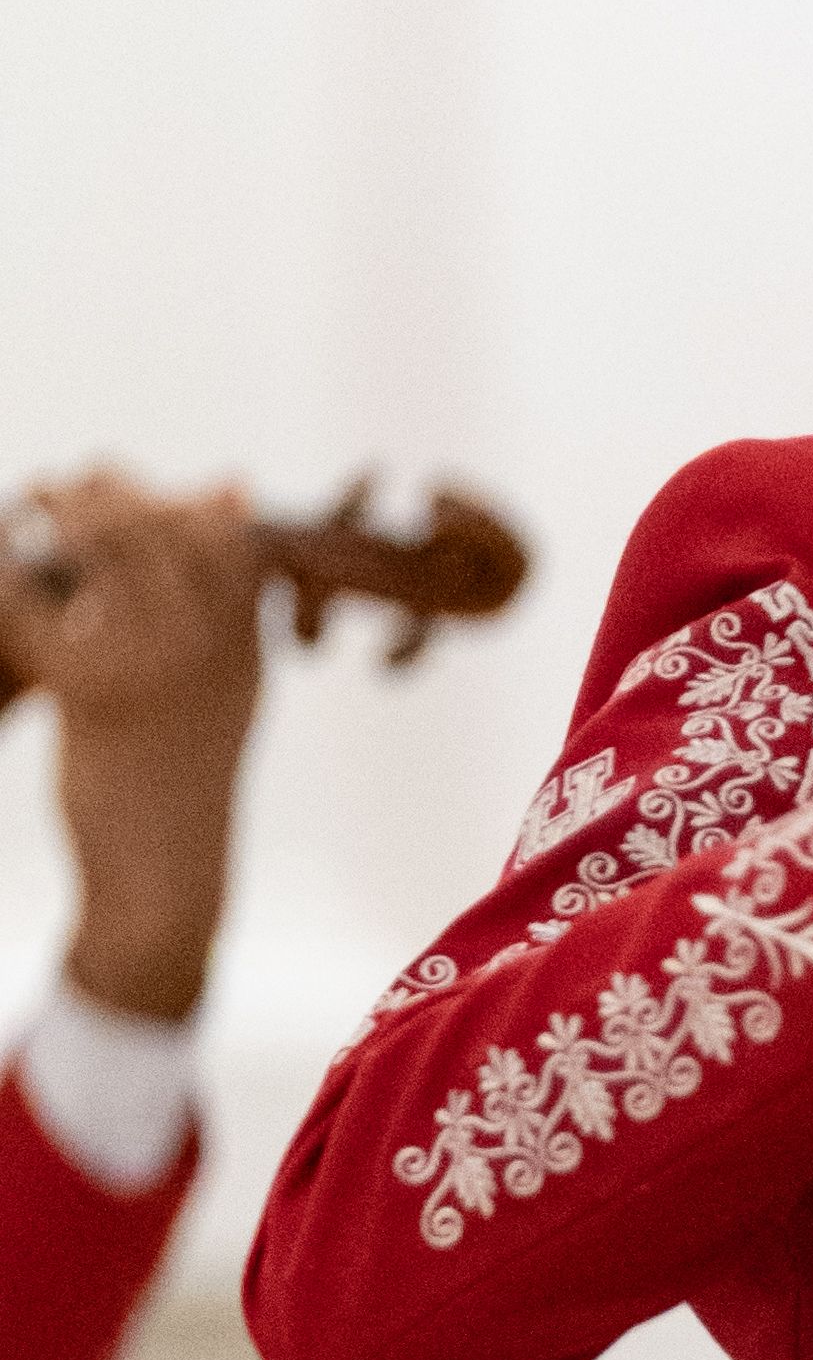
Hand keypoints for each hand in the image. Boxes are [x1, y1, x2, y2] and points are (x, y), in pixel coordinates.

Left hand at [0, 475, 264, 1025]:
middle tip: (58, 487)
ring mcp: (154, 672)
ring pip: (103, 555)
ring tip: (32, 504)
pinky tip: (8, 573)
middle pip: (156, 531)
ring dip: (58, 516)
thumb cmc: (183, 777)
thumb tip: (231, 487)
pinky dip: (20, 580)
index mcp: (243, 650)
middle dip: (101, 494)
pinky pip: (48, 612)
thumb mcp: (232, 689)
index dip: (169, 497)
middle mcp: (207, 653)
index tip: (123, 484)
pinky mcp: (95, 699)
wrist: (166, 874)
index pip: (224, 537)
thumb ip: (236, 603)